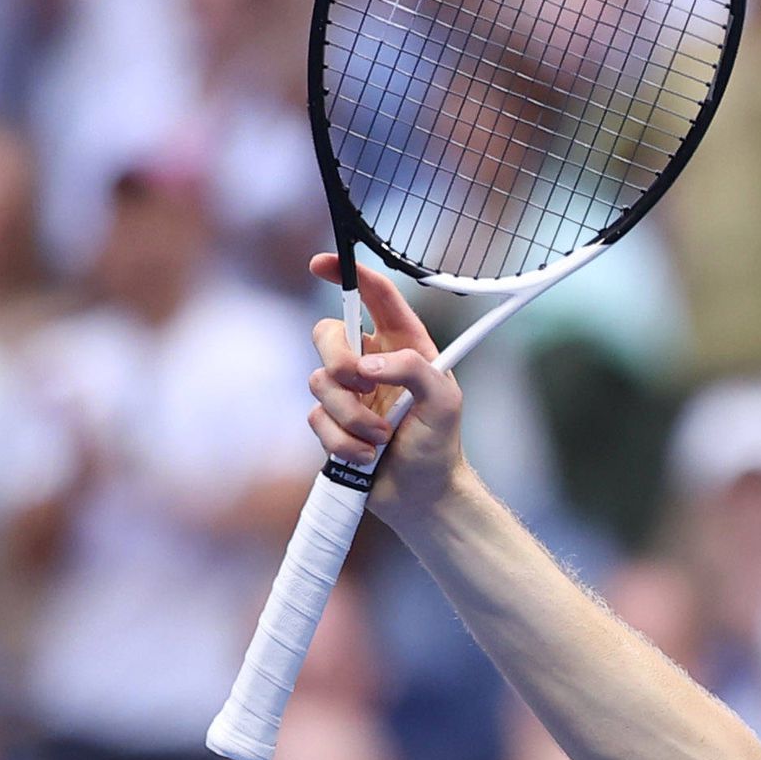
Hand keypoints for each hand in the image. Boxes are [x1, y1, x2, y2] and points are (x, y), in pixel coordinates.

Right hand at [306, 255, 465, 513]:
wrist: (422, 495)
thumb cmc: (440, 445)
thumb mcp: (444, 400)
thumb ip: (414, 369)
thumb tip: (368, 364)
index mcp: (404, 345)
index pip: (375, 296)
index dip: (347, 274)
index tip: (321, 264)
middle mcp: (371, 362)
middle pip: (327, 333)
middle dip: (338, 361)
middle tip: (364, 387)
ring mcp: (348, 393)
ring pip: (319, 381)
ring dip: (351, 416)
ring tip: (382, 438)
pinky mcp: (331, 422)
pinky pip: (316, 419)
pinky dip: (343, 441)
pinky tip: (369, 454)